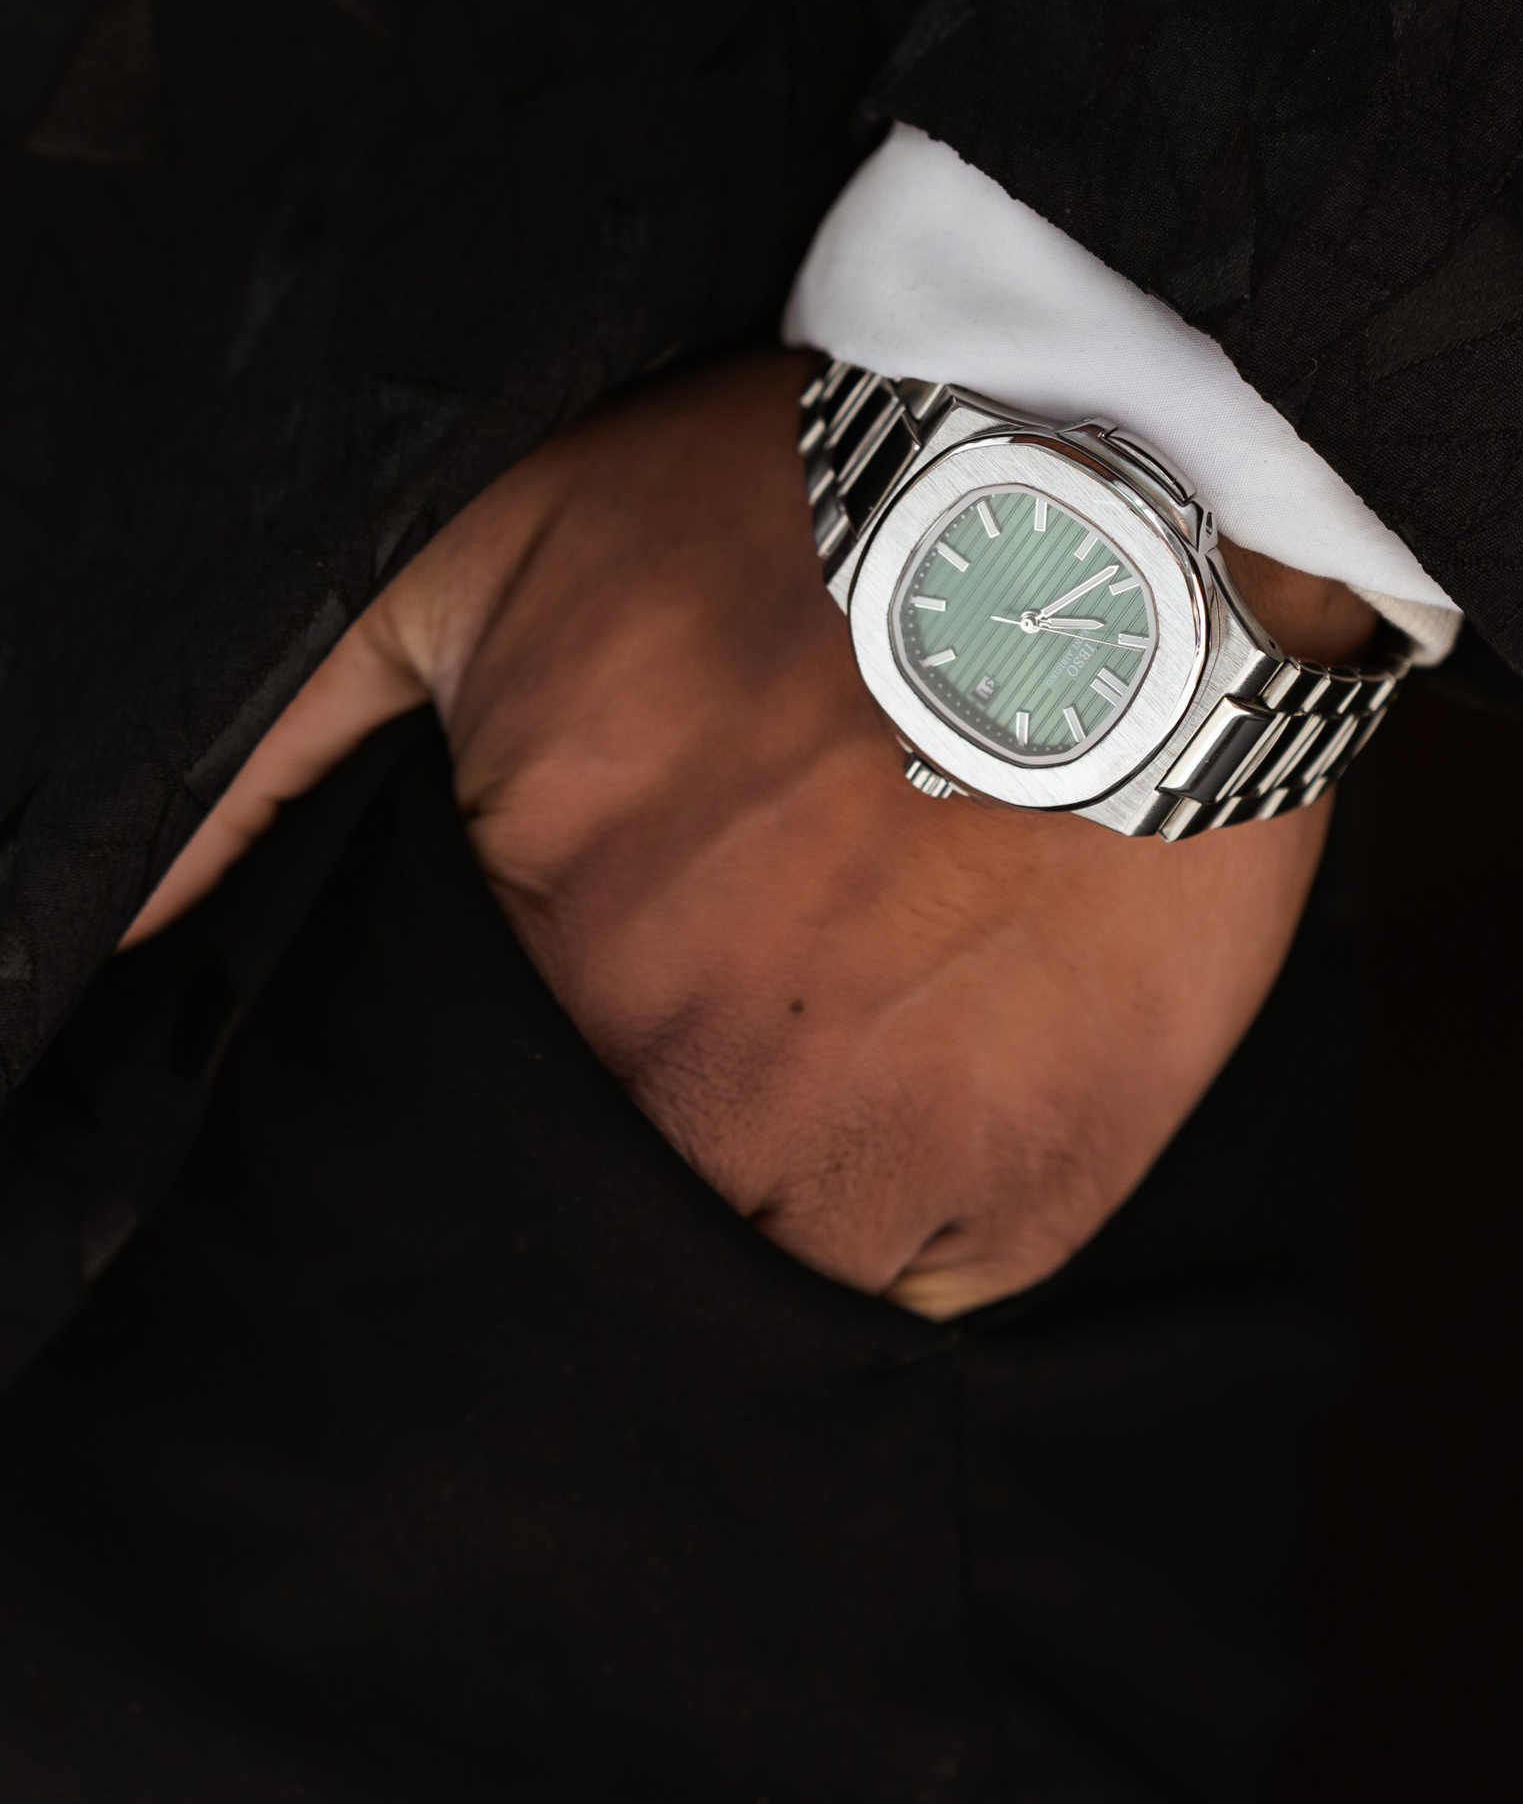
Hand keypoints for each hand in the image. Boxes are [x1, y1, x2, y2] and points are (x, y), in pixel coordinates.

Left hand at [125, 354, 1374, 1318]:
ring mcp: (880, 1160)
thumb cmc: (793, 521)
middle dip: (619, 1177)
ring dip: (760, 1219)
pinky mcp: (1036, 1181)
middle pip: (609, 1237)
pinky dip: (909, 1232)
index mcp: (553, 964)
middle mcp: (703, 1096)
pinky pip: (928, 1289)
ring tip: (802, 1095)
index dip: (478, 1140)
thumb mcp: (486, 569)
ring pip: (761, 1290)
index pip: (456, 1156)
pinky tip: (917, 1104)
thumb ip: (290, 750)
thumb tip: (132, 932)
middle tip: (680, 1073)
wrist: (1110, 513)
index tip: (537, 1074)